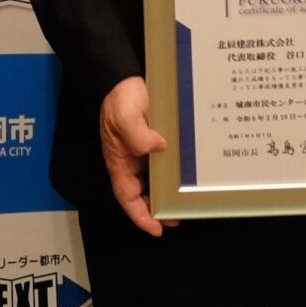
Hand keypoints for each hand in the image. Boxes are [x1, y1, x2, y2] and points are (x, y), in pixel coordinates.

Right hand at [100, 76, 174, 237]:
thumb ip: (139, 136)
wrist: (124, 77)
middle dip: (155, 210)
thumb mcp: (126, 117)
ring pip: (153, 181)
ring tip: (182, 203)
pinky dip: (173, 173)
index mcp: (119, 160)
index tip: (155, 229)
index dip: (139, 215)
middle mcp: (130, 160)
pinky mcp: (154, 140)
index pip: (127, 196)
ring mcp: (142, 151)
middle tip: (175, 219)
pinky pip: (163, 163)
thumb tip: (159, 148)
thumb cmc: (120, 97)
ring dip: (165, 193)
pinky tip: (186, 176)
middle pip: (141, 193)